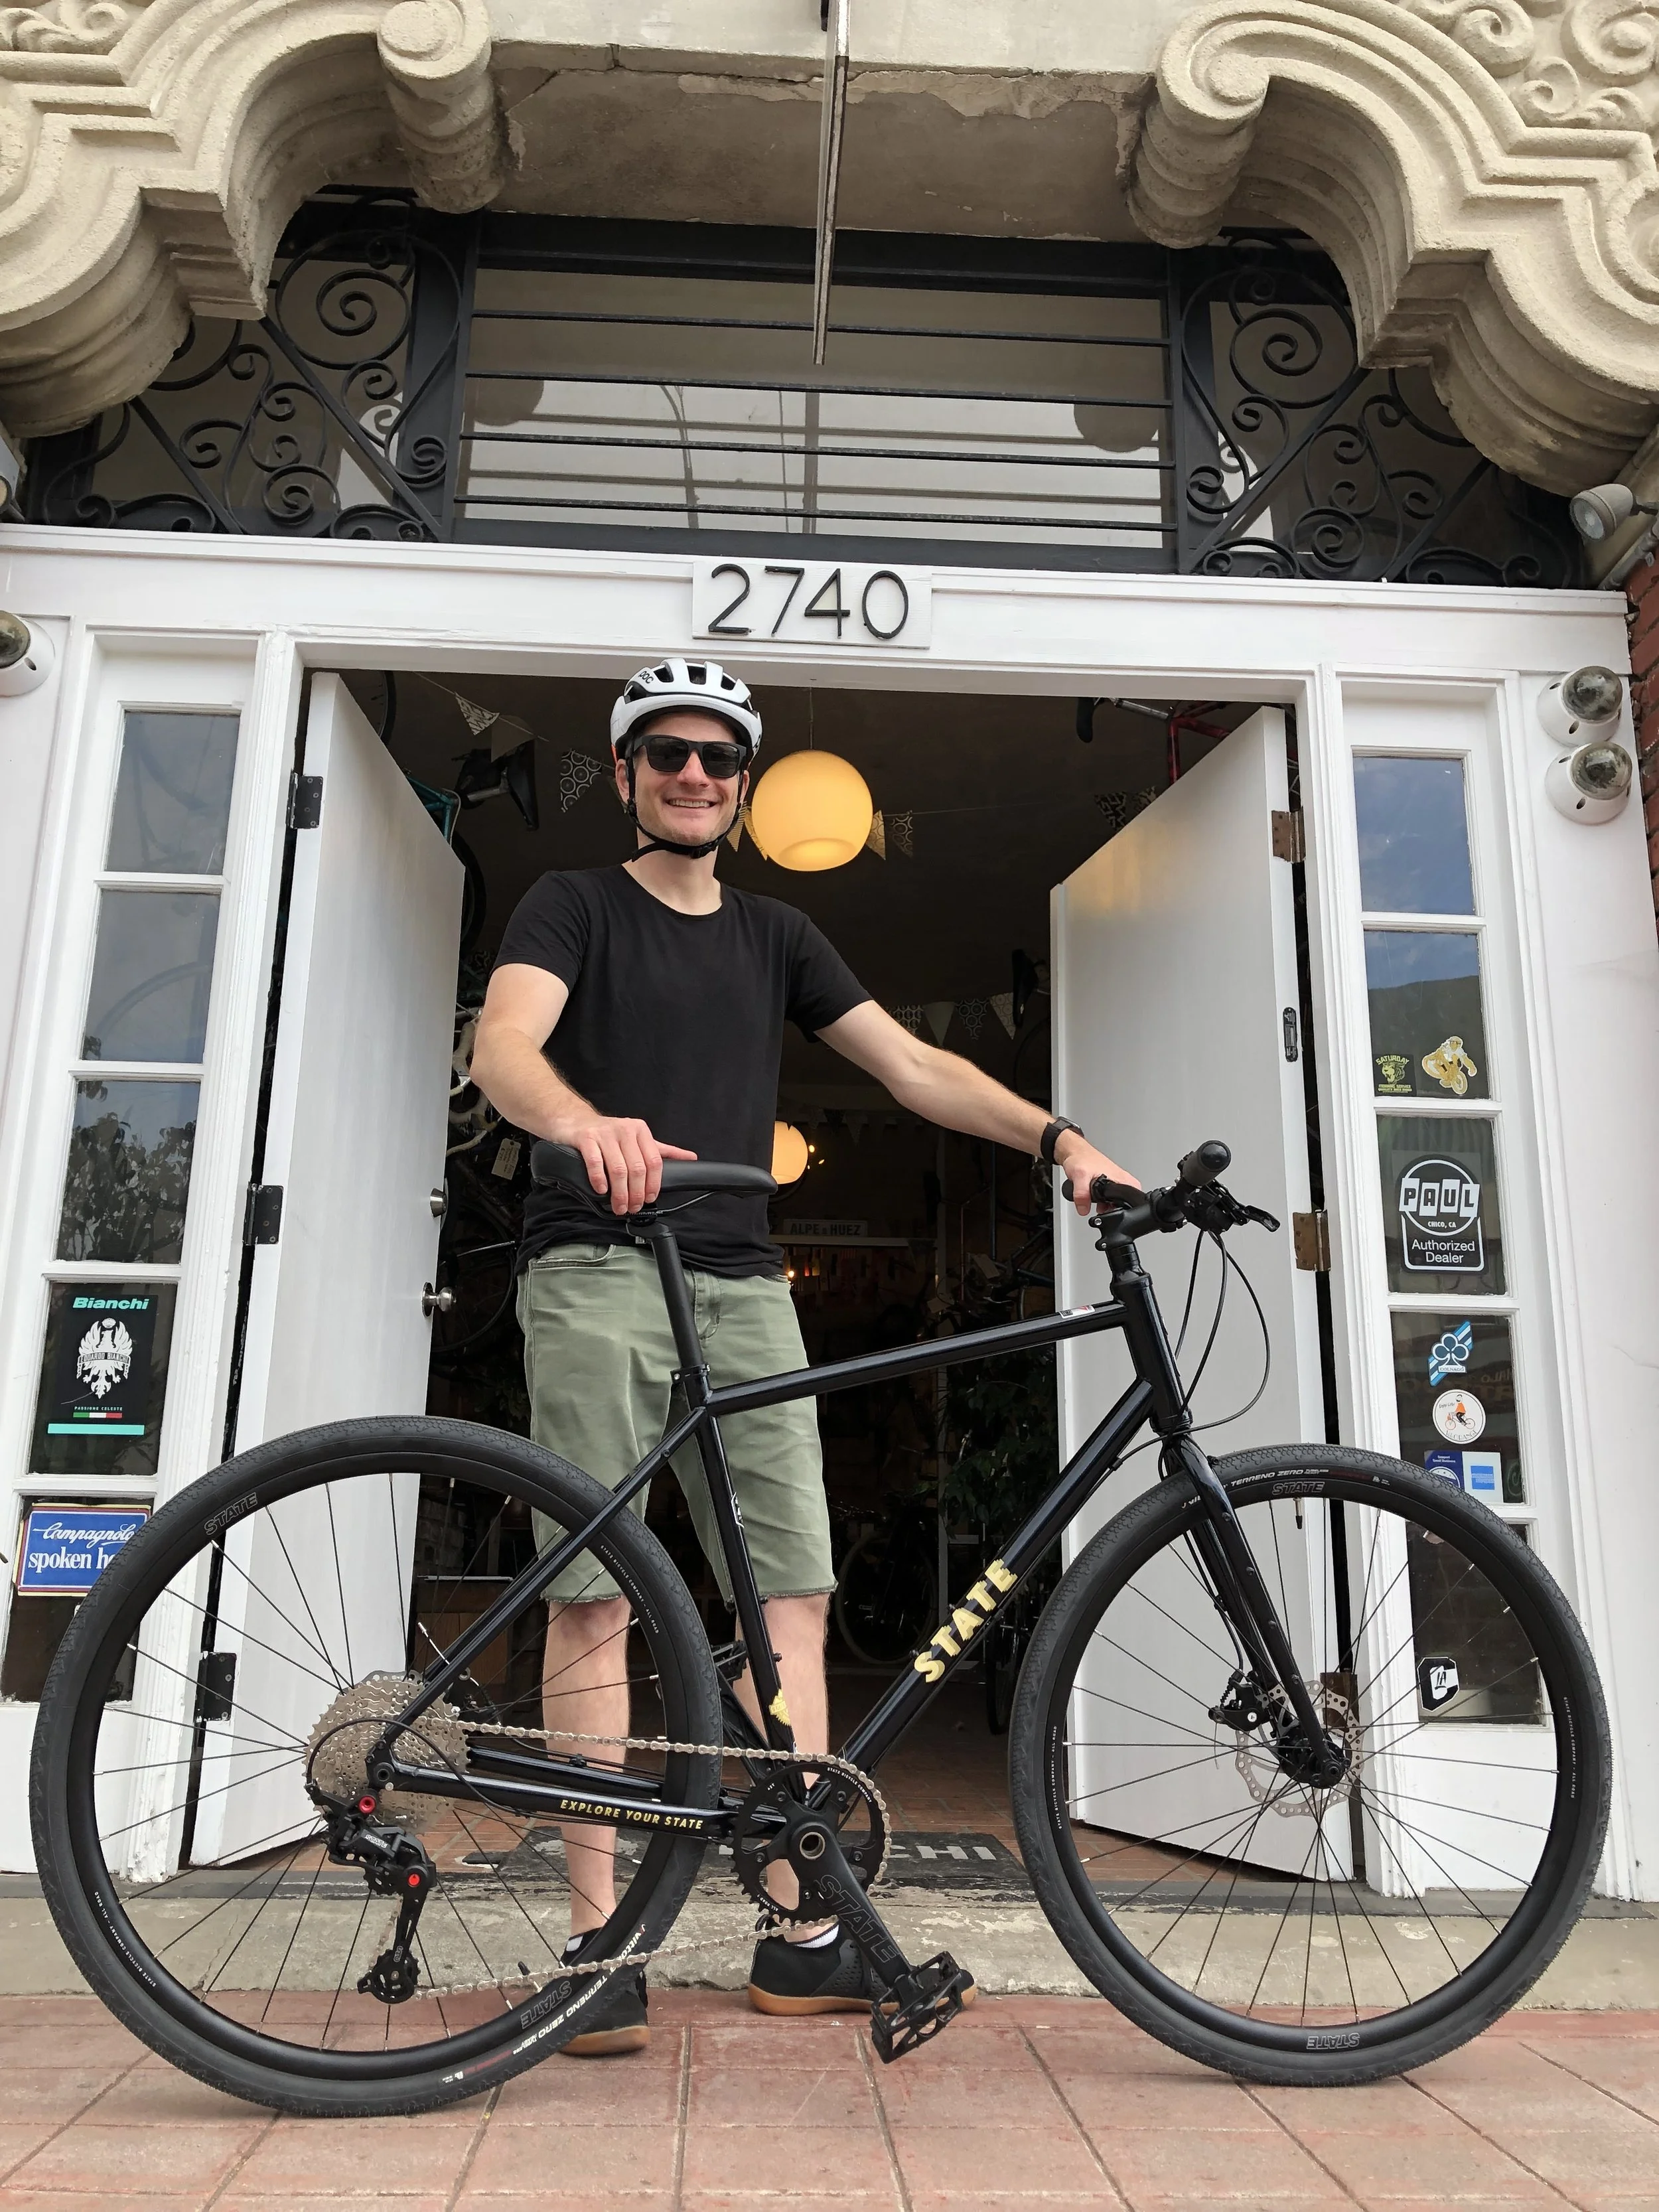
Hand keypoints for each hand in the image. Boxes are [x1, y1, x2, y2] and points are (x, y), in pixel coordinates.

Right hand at [556, 1115, 696, 1215]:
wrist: (576, 1120)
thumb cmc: (609, 1134)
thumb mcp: (638, 1139)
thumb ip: (662, 1151)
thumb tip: (690, 1158)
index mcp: (640, 1131)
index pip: (654, 1161)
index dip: (653, 1183)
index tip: (650, 1198)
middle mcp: (625, 1129)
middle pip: (637, 1168)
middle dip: (636, 1193)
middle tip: (632, 1207)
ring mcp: (604, 1133)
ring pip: (618, 1169)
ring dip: (619, 1193)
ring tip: (618, 1206)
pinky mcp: (586, 1138)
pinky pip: (595, 1162)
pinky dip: (600, 1179)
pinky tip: (601, 1190)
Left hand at [1053, 1131, 1140, 1216]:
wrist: (1073, 1151)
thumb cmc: (1081, 1157)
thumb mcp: (1080, 1177)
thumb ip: (1082, 1195)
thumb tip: (1084, 1209)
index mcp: (1121, 1178)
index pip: (1133, 1198)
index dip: (1124, 1208)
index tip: (1110, 1209)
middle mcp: (1120, 1180)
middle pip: (1124, 1203)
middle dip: (1112, 1209)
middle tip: (1101, 1207)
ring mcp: (1114, 1182)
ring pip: (1114, 1202)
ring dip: (1105, 1205)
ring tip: (1095, 1201)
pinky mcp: (1106, 1184)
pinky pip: (1107, 1198)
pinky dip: (1100, 1201)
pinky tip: (1092, 1199)